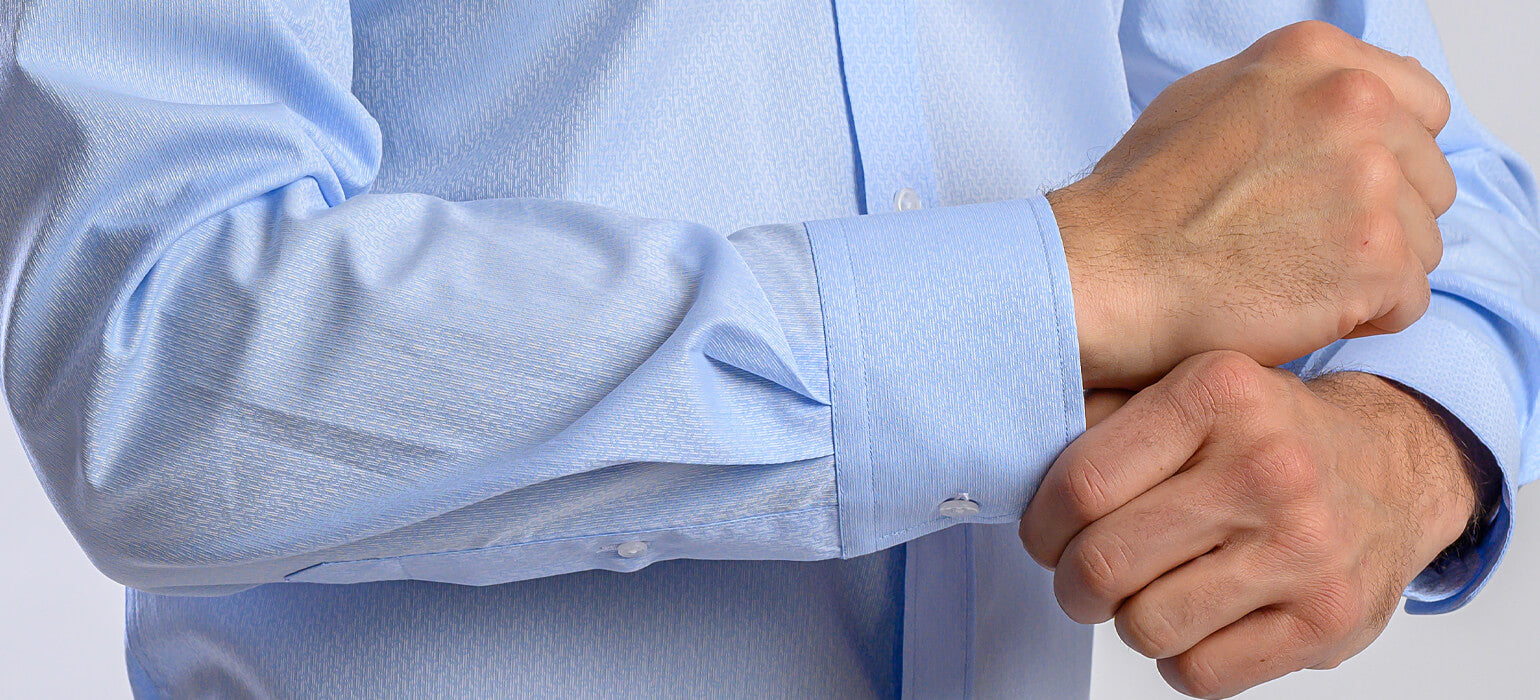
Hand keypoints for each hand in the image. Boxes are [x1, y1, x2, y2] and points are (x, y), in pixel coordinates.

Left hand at [1022, 351, 1476, 697]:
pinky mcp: (1328, 620)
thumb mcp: (1194, 390)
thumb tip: (1014, 459)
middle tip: (1084, 576)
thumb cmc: (1269, 435)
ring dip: (1129, 621)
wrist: (1396, 470)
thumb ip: (1108, 416)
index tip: (1046, 536)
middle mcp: (1268, 467)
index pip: (1081, 485)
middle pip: (1104, 563)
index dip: (1041, 526)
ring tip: (1150, 591)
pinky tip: (1197, 619)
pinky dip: (1179, 658)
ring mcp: (1304, 549)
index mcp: (1219, 394)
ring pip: (1145, 625)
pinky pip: (1199, 674)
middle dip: (1074, 583)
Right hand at [1056, 21, 1455, 388]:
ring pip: (1423, 244)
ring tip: (1289, 279)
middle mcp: (1355, 105)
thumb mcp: (1210, 99)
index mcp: (1318, 59)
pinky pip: (1408, 302)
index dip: (1385, 159)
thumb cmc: (1139, 200)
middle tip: (1300, 247)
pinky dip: (1359, 318)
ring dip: (1368, 273)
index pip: (1421, 106)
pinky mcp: (1375, 258)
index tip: (1337, 193)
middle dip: (1379, 220)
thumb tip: (1345, 107)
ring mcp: (1370, 181)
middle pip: (1427, 180)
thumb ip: (1293, 95)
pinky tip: (1296, 308)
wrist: (1105, 271)